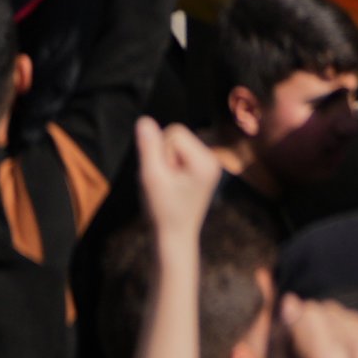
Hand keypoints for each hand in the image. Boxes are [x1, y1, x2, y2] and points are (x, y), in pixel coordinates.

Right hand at [132, 118, 222, 239]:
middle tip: (166, 184)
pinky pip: (178, 153)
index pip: (174, 132)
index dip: (160, 152)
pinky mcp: (202, 169)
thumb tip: (144, 120)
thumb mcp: (151, 177)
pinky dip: (169, 166)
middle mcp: (212, 159)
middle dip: (163, 156)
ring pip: (175, 143)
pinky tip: (171, 186)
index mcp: (206, 161)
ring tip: (168, 186)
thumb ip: (149, 147)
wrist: (174, 237)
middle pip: (176, 135)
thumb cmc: (162, 210)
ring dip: (165, 162)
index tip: (165, 178)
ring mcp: (209, 164)